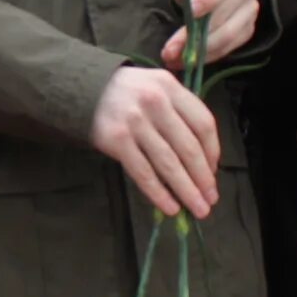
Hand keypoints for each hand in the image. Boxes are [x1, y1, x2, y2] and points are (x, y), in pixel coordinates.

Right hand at [91, 67, 221, 219]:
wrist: (82, 89)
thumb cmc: (128, 93)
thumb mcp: (157, 88)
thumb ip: (180, 112)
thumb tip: (203, 159)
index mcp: (170, 87)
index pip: (203, 124)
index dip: (213, 152)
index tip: (214, 173)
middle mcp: (155, 102)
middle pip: (188, 147)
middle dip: (203, 178)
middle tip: (211, 199)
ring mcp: (135, 122)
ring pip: (169, 163)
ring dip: (186, 190)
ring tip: (198, 208)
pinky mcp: (117, 140)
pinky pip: (143, 172)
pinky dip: (159, 193)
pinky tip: (170, 207)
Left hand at [162, 0, 262, 70]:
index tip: (189, 11)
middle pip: (225, 14)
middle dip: (196, 34)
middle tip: (170, 50)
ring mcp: (251, 10)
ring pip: (228, 35)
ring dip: (199, 51)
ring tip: (174, 59)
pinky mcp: (248, 30)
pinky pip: (228, 48)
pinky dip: (207, 57)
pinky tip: (187, 61)